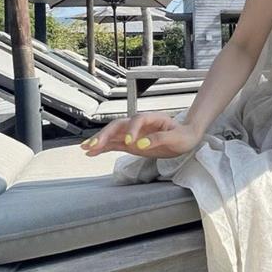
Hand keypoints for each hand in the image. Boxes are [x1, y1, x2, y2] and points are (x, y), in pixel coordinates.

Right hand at [80, 113, 201, 159]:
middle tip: (94, 144)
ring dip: (99, 140)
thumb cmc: (184, 136)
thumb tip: (140, 145)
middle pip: (119, 125)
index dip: (132, 129)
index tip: (131, 142)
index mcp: (152, 118)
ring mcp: (133, 134)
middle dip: (106, 134)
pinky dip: (103, 148)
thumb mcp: (177, 138)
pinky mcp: (131, 144)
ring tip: (85, 147)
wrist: (186, 138)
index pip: (137, 120)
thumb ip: (159, 139)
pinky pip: (114, 144)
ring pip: (113, 134)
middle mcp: (139, 124)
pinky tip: (91, 152)